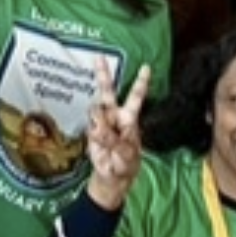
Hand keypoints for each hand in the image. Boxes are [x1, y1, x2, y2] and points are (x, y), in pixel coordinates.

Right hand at [80, 63, 152, 211]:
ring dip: (100, 122)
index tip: (146, 67)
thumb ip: (114, 140)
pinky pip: (90, 125)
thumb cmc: (126, 165)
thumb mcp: (127, 154)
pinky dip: (94, 133)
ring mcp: (101, 123)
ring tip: (104, 138)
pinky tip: (98, 141)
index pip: (136, 97)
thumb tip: (99, 128)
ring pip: (96, 109)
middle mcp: (115, 116)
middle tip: (98, 58)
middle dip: (103, 75)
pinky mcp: (90, 131)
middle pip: (108, 92)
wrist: (111, 177)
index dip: (141, 82)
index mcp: (130, 119)